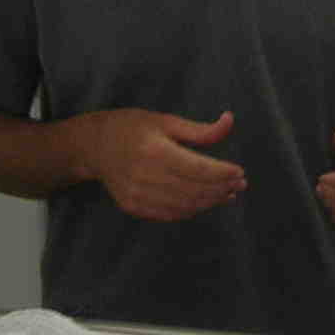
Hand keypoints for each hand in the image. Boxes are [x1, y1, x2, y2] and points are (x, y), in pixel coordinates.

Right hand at [83, 109, 243, 221]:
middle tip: (239, 184)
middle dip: (221, 189)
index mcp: (154, 150)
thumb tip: (230, 120)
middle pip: (195, 190)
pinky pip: (170, 214)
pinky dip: (192, 209)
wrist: (94, 146)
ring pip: (185, 205)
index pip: (199, 169)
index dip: (223, 174)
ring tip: (227, 193)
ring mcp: (137, 195)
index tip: (240, 172)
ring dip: (210, 202)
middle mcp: (144, 176)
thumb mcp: (165, 120)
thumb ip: (200, 129)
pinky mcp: (133, 206)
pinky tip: (205, 201)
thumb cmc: (132, 127)